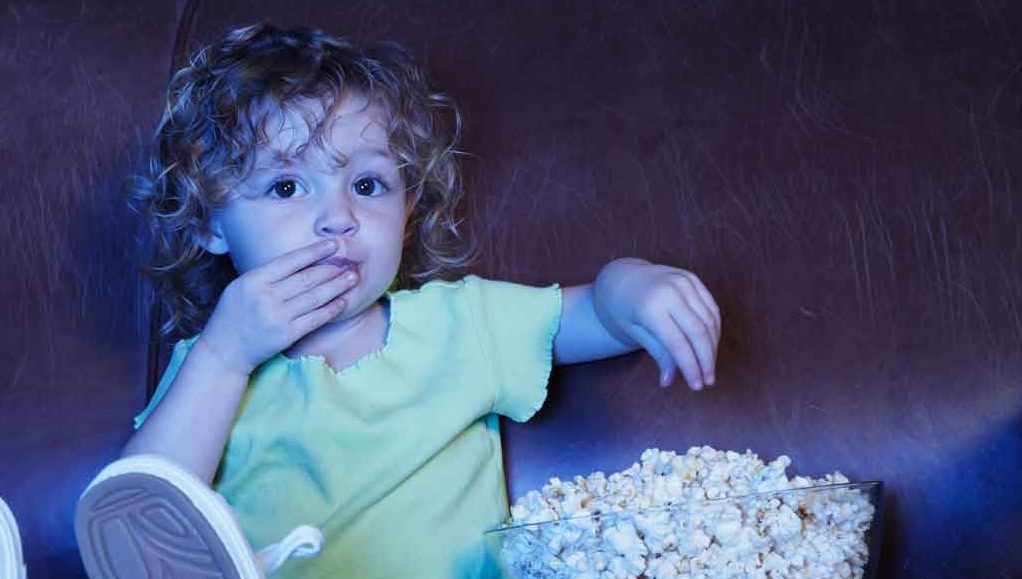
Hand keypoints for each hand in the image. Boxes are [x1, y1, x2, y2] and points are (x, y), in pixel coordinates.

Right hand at [196, 240, 358, 374]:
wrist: (224, 350)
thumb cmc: (234, 315)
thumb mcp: (242, 286)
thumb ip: (268, 275)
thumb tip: (301, 261)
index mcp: (254, 279)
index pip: (291, 261)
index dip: (315, 252)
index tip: (334, 244)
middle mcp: (266, 296)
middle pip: (307, 279)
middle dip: (332, 270)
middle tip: (351, 263)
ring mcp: (277, 316)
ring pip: (314, 297)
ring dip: (337, 287)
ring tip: (353, 278)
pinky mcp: (286, 335)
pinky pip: (315, 319)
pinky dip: (331, 309)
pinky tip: (343, 302)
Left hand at [593, 258, 720, 389]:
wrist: (619, 278)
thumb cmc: (621, 310)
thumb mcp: (633, 333)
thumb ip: (656, 353)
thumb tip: (668, 381)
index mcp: (650, 307)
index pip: (678, 343)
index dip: (690, 367)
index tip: (696, 386)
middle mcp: (670, 291)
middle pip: (698, 332)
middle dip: (706, 360)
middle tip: (708, 381)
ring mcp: (683, 282)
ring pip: (709, 320)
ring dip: (713, 347)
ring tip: (709, 367)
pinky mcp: (691, 278)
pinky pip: (710, 307)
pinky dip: (714, 328)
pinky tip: (711, 345)